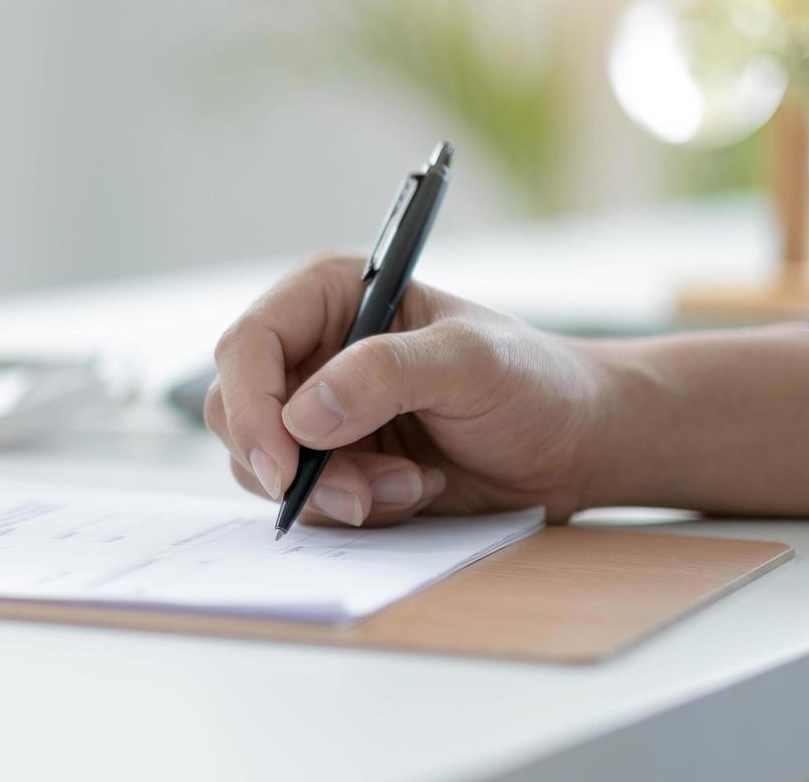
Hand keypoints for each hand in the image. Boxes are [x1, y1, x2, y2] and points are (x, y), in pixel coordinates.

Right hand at [205, 254, 608, 526]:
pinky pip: (305, 502)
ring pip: (265, 467)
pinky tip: (414, 492)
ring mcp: (317, 412)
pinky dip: (355, 511)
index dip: (251, 407)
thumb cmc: (531, 381)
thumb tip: (304, 415)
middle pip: (237, 412)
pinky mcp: (333, 465)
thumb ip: (386, 374)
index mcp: (328, 297)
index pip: (247, 346)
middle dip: (297, 465)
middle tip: (364, 494)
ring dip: (335, 493)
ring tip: (412, 484)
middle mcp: (310, 352)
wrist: (571, 445)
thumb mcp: (469, 363)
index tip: (285, 465)